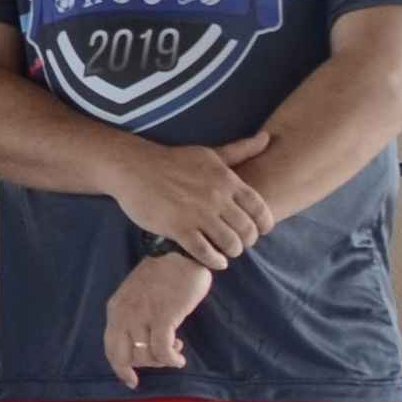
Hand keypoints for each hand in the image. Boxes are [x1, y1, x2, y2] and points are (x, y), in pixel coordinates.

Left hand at [104, 250, 218, 385]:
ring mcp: (142, 316)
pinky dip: (170, 359)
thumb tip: (142, 342)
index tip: (132, 380)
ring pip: (145, 356)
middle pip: (125, 356)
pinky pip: (161, 350)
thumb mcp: (137, 297)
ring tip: (175, 349)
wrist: (179, 253)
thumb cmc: (163, 275)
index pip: (111, 348)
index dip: (120, 368)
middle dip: (144, 364)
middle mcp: (123, 315)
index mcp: (115, 310)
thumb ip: (134, 317)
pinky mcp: (163, 317)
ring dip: (161, 361)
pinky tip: (179, 358)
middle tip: (161, 358)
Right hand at [108, 131, 274, 264]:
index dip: (265, 223)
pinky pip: (204, 251)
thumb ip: (239, 151)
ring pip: (229, 242)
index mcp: (226, 180)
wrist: (134, 169)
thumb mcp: (209, 154)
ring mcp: (197, 215)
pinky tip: (216, 262)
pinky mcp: (178, 229)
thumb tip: (267, 139)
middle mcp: (216, 198)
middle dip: (249, 240)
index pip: (258, 207)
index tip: (263, 230)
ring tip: (229, 252)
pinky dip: (214, 261)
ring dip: (233, 251)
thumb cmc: (172, 161)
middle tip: (243, 243)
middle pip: (246, 228)